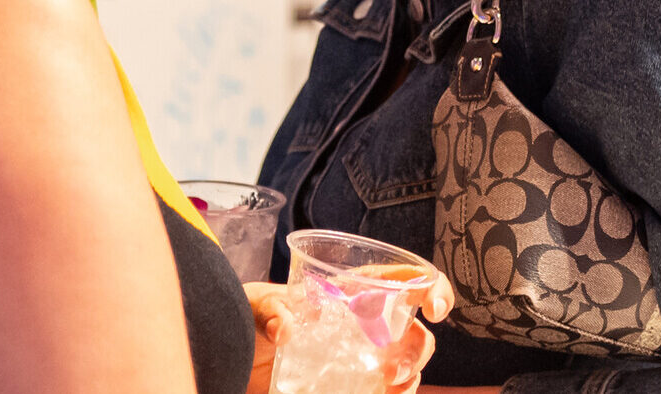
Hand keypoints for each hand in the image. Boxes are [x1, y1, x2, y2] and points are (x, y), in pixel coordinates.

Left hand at [245, 275, 454, 393]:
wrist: (225, 355)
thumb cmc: (244, 317)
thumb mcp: (254, 305)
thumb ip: (270, 309)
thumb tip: (287, 328)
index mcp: (348, 291)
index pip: (401, 278)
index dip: (430, 286)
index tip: (434, 308)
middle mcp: (360, 323)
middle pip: (411, 328)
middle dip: (420, 348)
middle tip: (398, 370)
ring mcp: (355, 356)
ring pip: (403, 364)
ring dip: (410, 378)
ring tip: (391, 388)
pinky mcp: (345, 384)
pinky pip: (380, 392)